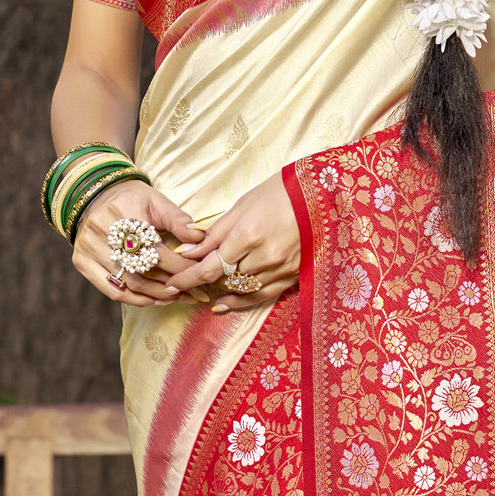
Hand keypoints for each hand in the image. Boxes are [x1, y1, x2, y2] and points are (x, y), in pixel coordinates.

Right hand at [71, 179, 209, 306]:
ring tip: (177, 297)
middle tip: (193, 292)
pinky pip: (112, 290)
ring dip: (156, 295)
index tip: (199, 274)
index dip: (180, 266)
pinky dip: (135, 299)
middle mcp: (103, 232)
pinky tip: (153, 300)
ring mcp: (90, 249)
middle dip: (172, 285)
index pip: (157, 250)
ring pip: (129, 283)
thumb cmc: (132, 198)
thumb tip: (200, 238)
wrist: (95, 195)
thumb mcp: (156, 201)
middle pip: (143, 270)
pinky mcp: (82, 261)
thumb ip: (178, 220)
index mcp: (124, 213)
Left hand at [160, 172, 299, 313]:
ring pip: (241, 289)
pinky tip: (225, 302)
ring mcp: (281, 269)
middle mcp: (264, 257)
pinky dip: (241, 301)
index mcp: (248, 235)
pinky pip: (262, 295)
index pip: (210, 266)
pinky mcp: (293, 275)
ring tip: (203, 289)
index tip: (172, 283)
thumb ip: (215, 232)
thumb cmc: (279, 192)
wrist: (321, 195)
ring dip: (221, 289)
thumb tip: (188, 251)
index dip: (188, 278)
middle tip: (184, 282)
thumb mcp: (243, 205)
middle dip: (202, 281)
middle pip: (224, 279)